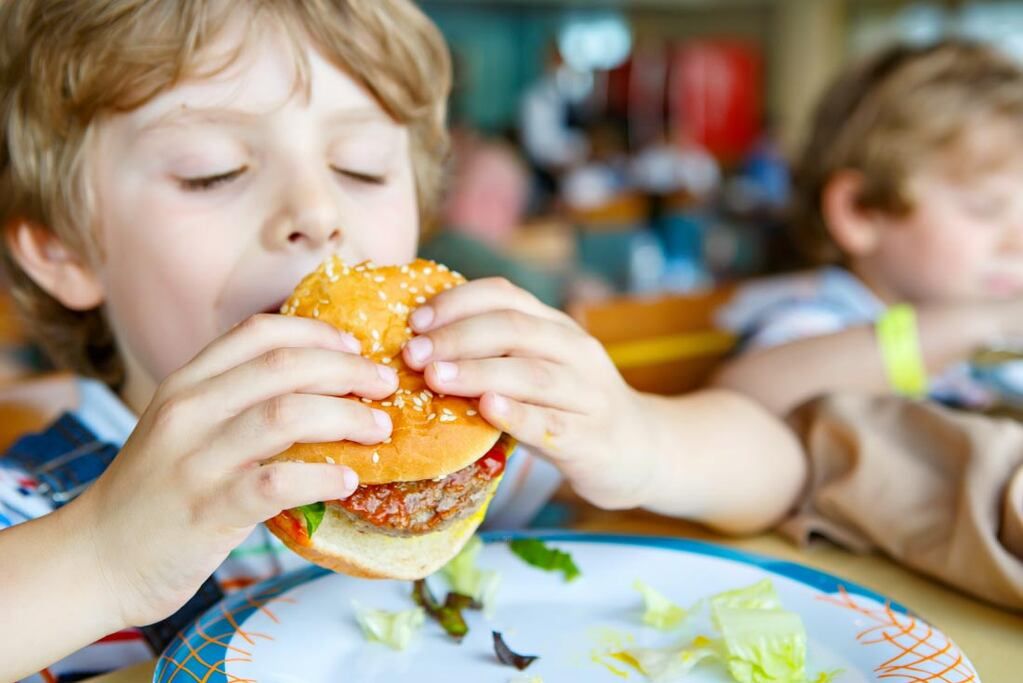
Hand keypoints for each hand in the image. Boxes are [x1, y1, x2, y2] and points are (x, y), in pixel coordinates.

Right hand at [75, 314, 396, 626]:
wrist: (96, 559)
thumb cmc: (155, 490)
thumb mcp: (184, 427)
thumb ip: (235, 400)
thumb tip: (321, 387)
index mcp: (186, 383)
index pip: (259, 332)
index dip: (318, 332)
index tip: (355, 348)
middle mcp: (189, 410)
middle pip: (285, 366)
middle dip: (349, 371)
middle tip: (385, 386)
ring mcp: (197, 460)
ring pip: (287, 415)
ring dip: (347, 418)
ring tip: (379, 430)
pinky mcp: (208, 510)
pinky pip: (278, 481)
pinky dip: (323, 476)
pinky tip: (348, 481)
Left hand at [402, 278, 655, 509]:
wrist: (640, 451)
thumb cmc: (568, 409)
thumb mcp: (536, 370)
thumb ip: (494, 355)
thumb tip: (417, 348)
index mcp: (555, 326)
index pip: (505, 295)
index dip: (457, 302)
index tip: (414, 322)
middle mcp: (575, 350)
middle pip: (514, 328)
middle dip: (457, 337)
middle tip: (413, 353)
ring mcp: (588, 394)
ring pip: (532, 373)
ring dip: (478, 371)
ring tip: (436, 378)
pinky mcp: (593, 439)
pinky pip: (553, 423)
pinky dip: (518, 414)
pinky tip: (487, 409)